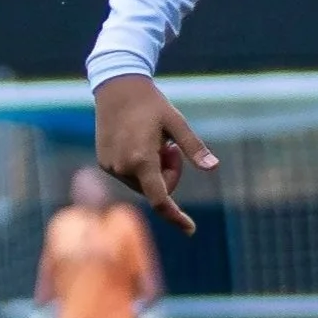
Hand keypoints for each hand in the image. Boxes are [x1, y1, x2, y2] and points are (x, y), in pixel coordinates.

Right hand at [95, 75, 216, 234]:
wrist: (117, 87)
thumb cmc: (152, 104)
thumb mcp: (177, 122)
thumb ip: (194, 147)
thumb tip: (214, 167)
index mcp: (142, 160)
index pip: (160, 199)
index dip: (175, 216)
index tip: (190, 229)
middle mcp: (123, 167)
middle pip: (156, 188)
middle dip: (169, 173)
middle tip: (169, 146)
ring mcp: (110, 166)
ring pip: (142, 183)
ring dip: (153, 169)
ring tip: (152, 140)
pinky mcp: (104, 162)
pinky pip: (129, 175)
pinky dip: (139, 166)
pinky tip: (137, 140)